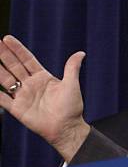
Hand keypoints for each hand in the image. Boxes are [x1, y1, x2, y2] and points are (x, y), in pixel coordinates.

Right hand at [0, 35, 89, 161]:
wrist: (66, 128)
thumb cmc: (71, 107)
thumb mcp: (72, 84)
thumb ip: (72, 68)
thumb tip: (81, 53)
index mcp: (43, 77)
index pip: (27, 60)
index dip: (18, 49)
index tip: (7, 38)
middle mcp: (31, 85)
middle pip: (14, 66)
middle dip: (4, 55)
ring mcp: (22, 96)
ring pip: (5, 80)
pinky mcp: (17, 109)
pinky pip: (2, 100)